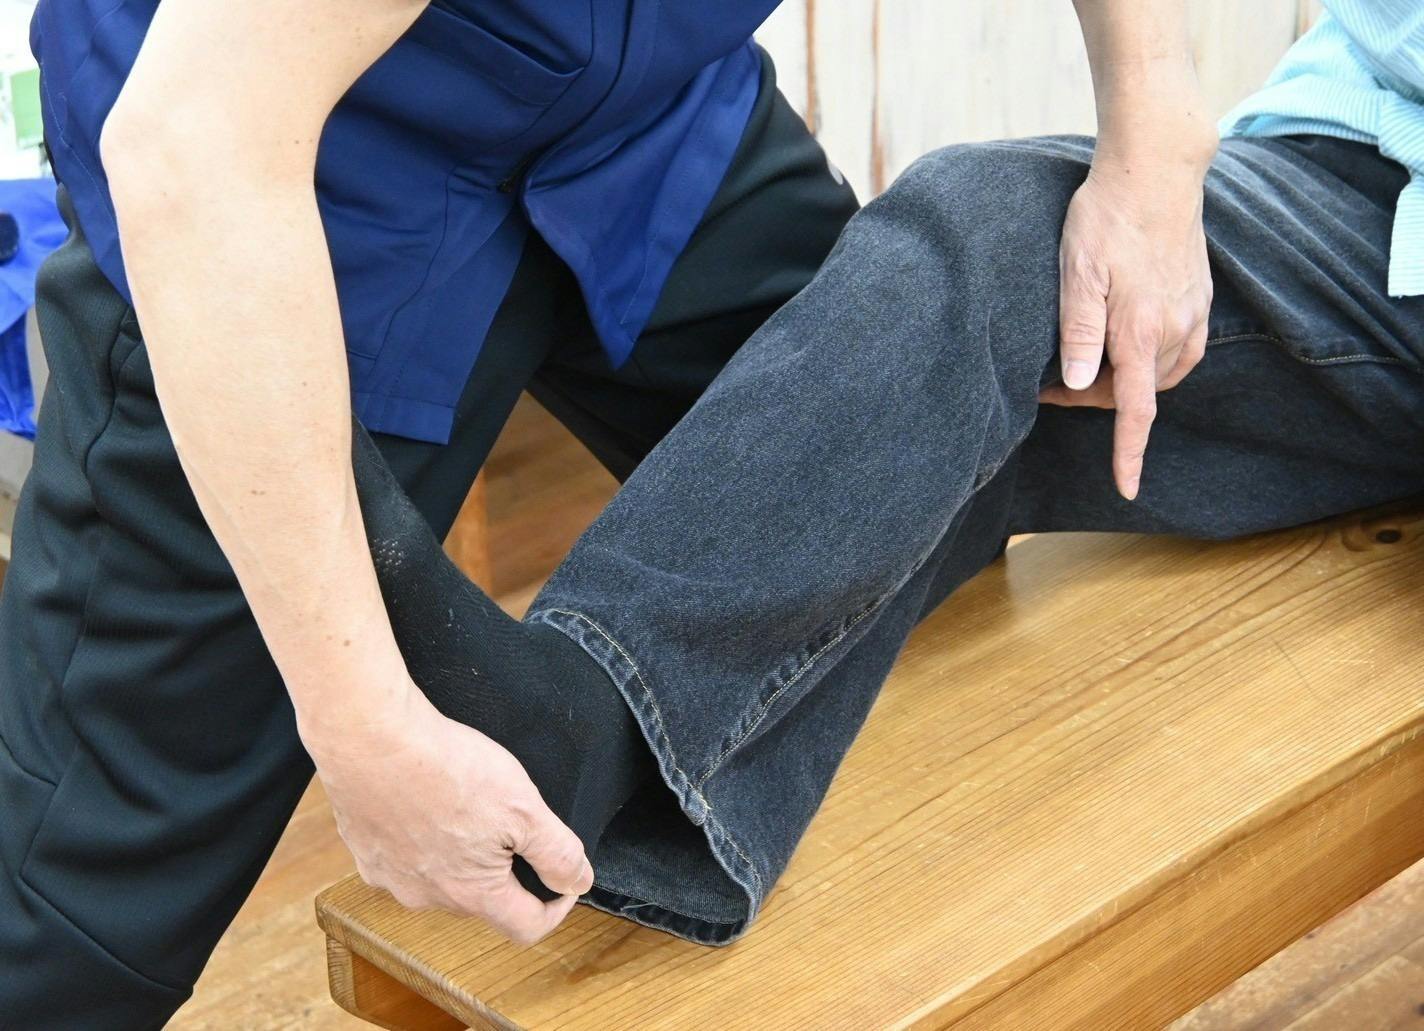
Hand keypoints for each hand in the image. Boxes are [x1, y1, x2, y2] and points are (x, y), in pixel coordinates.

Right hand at [308, 687, 593, 944]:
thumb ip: (557, 852)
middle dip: (506, 871)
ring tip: (468, 805)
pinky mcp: (364, 849)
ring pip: (440, 877)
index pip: (526, 927)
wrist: (370, 737)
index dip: (557, 907)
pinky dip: (421, 837)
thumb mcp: (524, 807)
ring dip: (462, 853)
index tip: (564, 877)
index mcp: (472, 893)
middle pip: (482, 900)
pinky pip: (404, 854)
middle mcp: (427, 896)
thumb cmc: (444, 768)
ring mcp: (390, 876)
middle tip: (514, 824)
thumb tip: (578, 881)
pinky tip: (427, 800)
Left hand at [1041, 157, 1212, 498]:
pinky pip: (1179, 351)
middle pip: (1134, 393)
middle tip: (1053, 379)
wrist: (1156, 171)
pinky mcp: (1200, 298)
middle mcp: (1173, 329)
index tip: (1126, 488)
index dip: (1128, 454)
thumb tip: (1080, 385)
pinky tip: (1128, 346)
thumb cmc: (1105, 218)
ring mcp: (1193, 313)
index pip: (1136, 411)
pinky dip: (1151, 361)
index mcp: (1139, 331)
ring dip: (1123, 380)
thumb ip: (1079, 332)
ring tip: (1085, 358)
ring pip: (1157, 375)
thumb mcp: (1077, 273)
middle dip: (1095, 397)